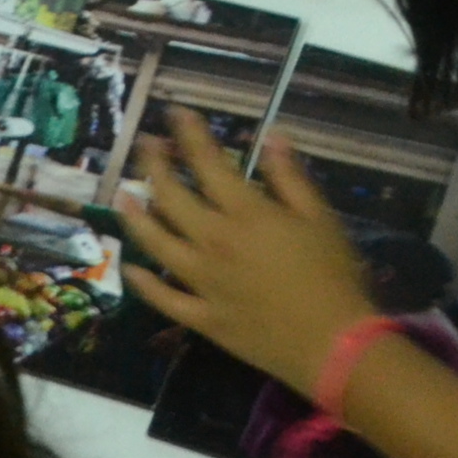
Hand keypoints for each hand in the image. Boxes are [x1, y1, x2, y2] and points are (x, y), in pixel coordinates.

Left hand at [118, 112, 380, 396]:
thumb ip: (290, 177)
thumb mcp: (320, 218)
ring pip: (156, 243)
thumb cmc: (333, 276)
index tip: (176, 113)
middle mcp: (214, 242)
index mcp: (245, 213)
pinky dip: (143, 282)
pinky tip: (131, 268)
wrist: (333, 345)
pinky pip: (163, 298)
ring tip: (124, 196)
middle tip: (146, 145)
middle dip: (154, 164)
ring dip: (136, 216)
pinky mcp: (203, 317)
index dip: (189, 134)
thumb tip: (270, 136)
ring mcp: (203, 281)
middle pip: (171, 197)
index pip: (208, 163)